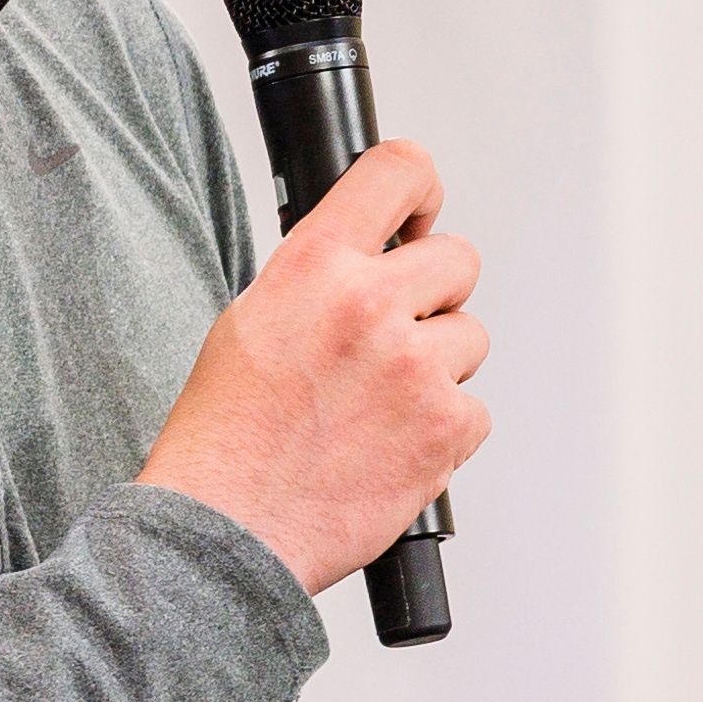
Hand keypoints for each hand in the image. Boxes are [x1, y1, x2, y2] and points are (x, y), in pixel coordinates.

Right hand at [141, 137, 489, 590]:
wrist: (227, 528)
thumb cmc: (226, 436)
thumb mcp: (253, 320)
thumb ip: (321, 279)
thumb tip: (374, 259)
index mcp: (314, 266)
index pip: (396, 172)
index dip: (421, 188)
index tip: (422, 212)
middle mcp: (370, 305)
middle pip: (457, 259)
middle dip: (434, 295)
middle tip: (395, 335)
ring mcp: (416, 368)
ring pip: (471, 338)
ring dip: (438, 367)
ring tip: (378, 406)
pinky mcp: (446, 428)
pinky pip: (476, 409)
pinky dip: (444, 430)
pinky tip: (391, 445)